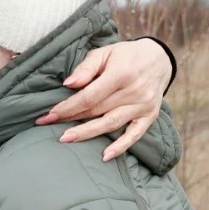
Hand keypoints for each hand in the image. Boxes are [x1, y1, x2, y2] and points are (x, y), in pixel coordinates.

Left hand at [38, 38, 172, 160]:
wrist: (159, 59)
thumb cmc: (126, 56)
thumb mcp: (105, 53)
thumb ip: (86, 68)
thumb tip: (68, 84)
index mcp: (121, 73)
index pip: (89, 96)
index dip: (68, 107)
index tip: (49, 115)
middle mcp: (134, 91)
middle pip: (97, 110)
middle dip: (71, 119)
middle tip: (49, 127)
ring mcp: (143, 106)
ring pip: (111, 124)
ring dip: (87, 133)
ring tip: (67, 139)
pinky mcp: (150, 116)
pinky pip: (134, 135)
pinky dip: (120, 147)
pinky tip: (105, 156)